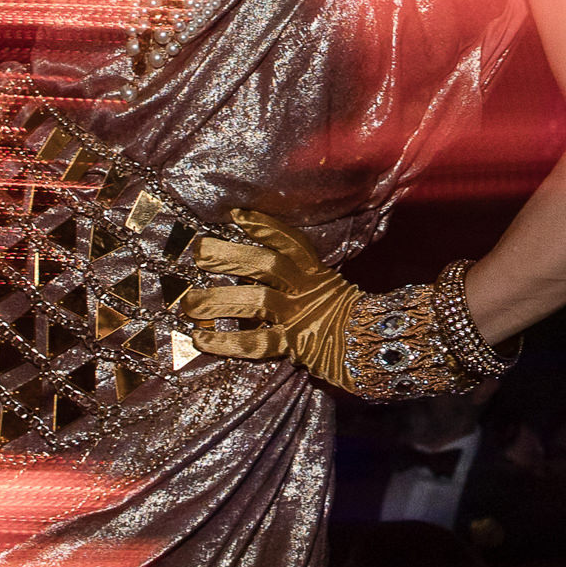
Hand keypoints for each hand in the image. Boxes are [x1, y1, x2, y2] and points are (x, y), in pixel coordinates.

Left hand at [177, 211, 357, 382]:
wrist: (376, 351)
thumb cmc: (347, 322)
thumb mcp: (326, 292)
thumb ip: (298, 283)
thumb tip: (255, 276)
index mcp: (316, 273)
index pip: (289, 242)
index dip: (262, 227)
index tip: (235, 215)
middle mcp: (306, 289)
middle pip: (266, 264)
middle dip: (230, 255)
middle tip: (200, 252)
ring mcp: (300, 316)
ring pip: (256, 300)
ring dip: (219, 300)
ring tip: (189, 304)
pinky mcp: (294, 345)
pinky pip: (254, 342)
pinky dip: (224, 342)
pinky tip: (200, 340)